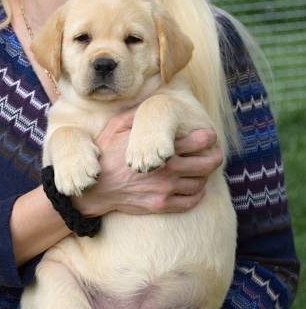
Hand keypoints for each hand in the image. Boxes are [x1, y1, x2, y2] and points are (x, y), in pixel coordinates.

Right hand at [73, 110, 222, 216]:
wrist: (94, 187)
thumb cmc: (105, 153)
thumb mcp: (117, 126)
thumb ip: (138, 114)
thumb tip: (154, 103)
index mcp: (160, 148)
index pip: (199, 141)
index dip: (209, 138)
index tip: (208, 137)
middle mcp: (167, 170)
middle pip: (207, 164)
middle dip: (214, 158)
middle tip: (214, 155)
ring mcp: (165, 190)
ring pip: (200, 184)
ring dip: (204, 177)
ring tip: (200, 172)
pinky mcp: (160, 205)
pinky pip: (190, 202)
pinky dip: (197, 195)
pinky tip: (193, 189)